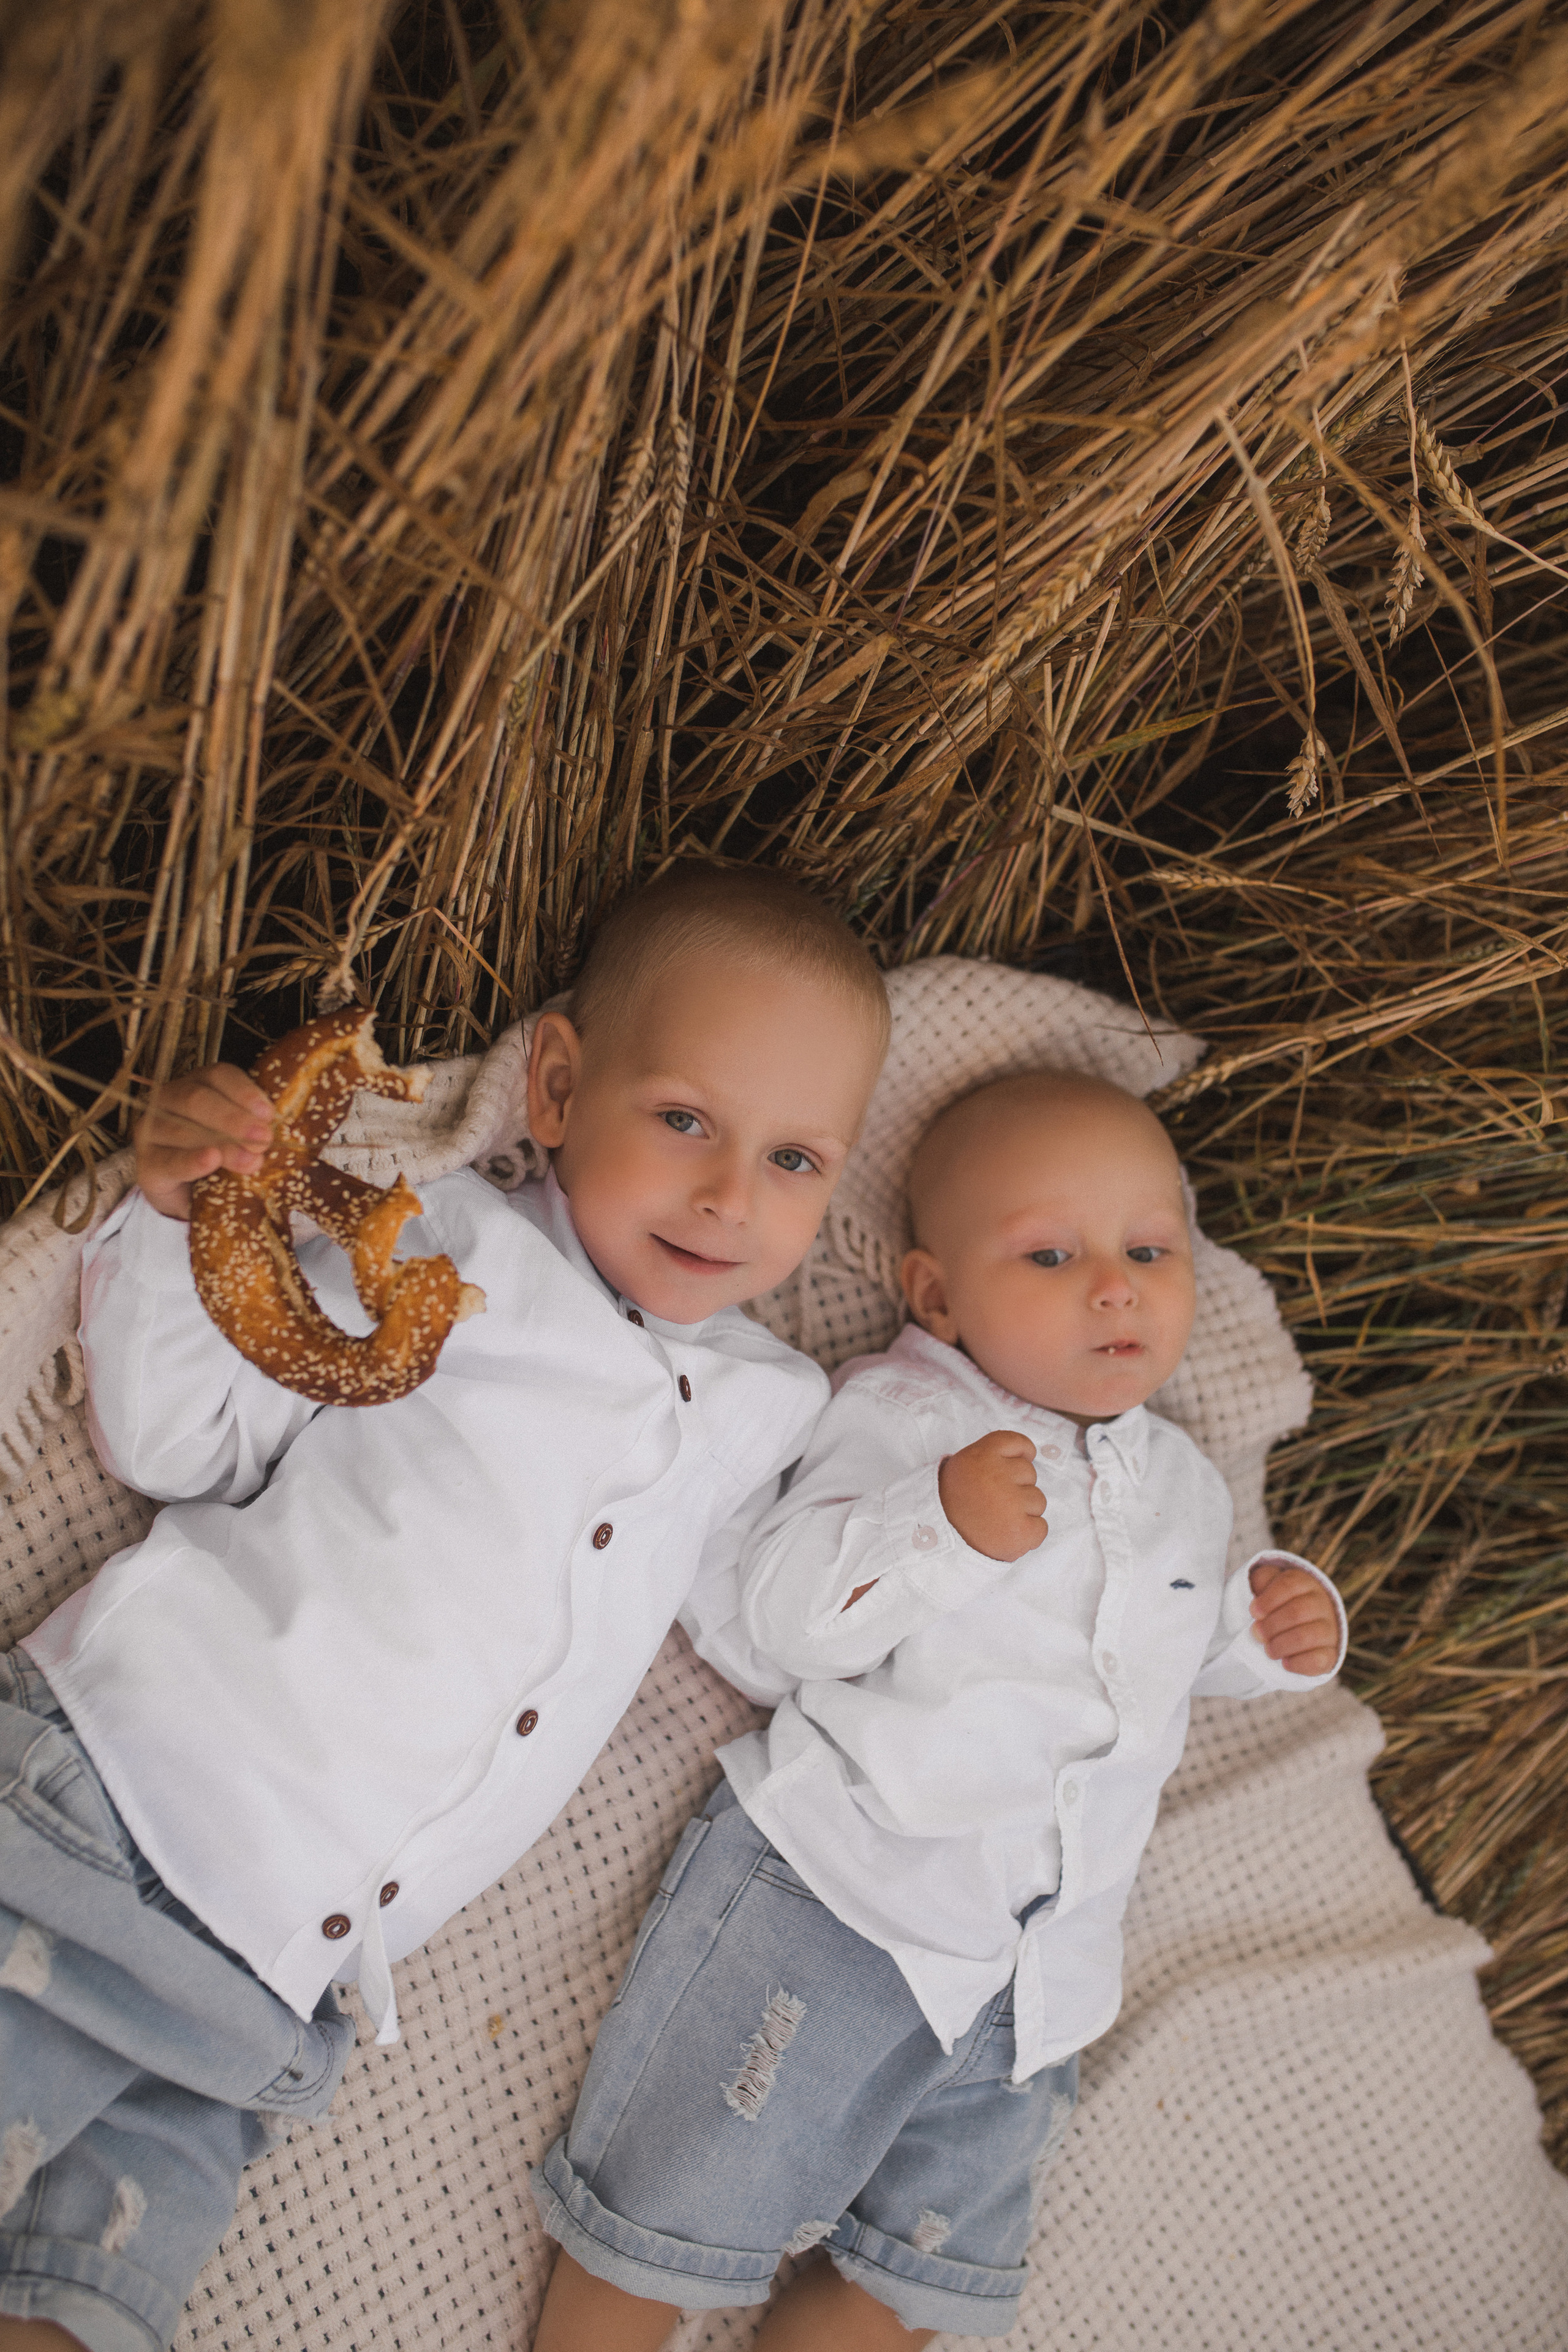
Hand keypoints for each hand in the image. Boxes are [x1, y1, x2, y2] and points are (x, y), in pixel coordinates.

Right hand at [134, 1065, 274, 1221]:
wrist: (189, 1195)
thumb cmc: (220, 1155)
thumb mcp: (239, 1136)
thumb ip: (254, 1127)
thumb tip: (277, 1130)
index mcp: (196, 1084)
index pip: (218, 1075)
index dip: (244, 1091)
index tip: (269, 1114)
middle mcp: (168, 1100)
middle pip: (197, 1099)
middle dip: (234, 1119)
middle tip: (264, 1139)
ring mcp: (151, 1131)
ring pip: (182, 1128)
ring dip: (222, 1144)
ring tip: (251, 1161)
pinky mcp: (146, 1164)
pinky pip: (168, 1160)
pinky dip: (191, 1160)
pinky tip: (211, 1160)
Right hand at [938, 1430, 1046, 1561]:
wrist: (939, 1539)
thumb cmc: (954, 1503)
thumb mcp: (963, 1465)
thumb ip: (992, 1456)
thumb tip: (1027, 1455)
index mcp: (981, 1456)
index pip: (1018, 1443)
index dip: (1022, 1454)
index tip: (1012, 1467)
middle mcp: (997, 1475)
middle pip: (1030, 1473)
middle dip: (1017, 1487)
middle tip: (992, 1501)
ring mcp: (1011, 1503)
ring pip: (1038, 1500)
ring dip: (1023, 1511)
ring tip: (997, 1520)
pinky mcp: (1021, 1531)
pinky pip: (1041, 1527)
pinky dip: (1028, 1534)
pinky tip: (1007, 1534)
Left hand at [1249, 1558, 1339, 1676]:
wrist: (1300, 1628)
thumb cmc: (1278, 1605)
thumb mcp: (1267, 1587)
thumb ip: (1261, 1582)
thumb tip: (1258, 1596)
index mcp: (1305, 1584)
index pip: (1289, 1585)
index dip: (1268, 1600)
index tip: (1253, 1612)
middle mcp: (1322, 1604)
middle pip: (1297, 1612)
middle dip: (1271, 1625)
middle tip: (1256, 1633)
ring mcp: (1329, 1630)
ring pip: (1307, 1637)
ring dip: (1281, 1645)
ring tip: (1268, 1649)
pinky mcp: (1330, 1654)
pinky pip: (1318, 1660)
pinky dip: (1297, 1663)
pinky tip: (1284, 1663)